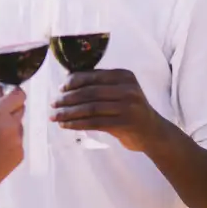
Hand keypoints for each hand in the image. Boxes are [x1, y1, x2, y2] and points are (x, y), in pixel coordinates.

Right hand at [0, 87, 24, 202]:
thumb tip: (1, 89)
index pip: (19, 96)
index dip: (15, 95)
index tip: (11, 95)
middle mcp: (11, 126)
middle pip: (21, 110)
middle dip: (12, 110)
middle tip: (0, 116)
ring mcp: (17, 142)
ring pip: (19, 127)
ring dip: (11, 127)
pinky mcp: (20, 154)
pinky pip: (18, 142)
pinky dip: (11, 142)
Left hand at [51, 69, 165, 152]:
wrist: (153, 132)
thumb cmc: (131, 109)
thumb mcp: (121, 91)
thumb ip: (100, 84)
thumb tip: (68, 79)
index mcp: (125, 75)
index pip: (93, 76)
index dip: (74, 81)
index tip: (60, 88)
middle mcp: (128, 89)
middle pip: (90, 92)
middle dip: (68, 98)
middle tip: (53, 104)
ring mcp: (128, 106)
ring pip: (90, 108)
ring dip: (68, 112)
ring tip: (55, 116)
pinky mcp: (124, 124)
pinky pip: (94, 122)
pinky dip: (76, 124)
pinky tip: (65, 125)